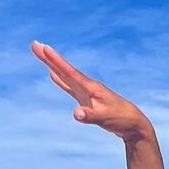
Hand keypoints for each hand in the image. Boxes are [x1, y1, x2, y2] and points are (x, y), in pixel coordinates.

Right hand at [30, 41, 152, 141]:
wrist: (133, 124)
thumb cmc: (121, 119)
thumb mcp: (105, 119)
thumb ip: (90, 116)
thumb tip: (76, 114)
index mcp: (90, 88)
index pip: (69, 72)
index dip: (55, 61)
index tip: (43, 48)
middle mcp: (87, 86)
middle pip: (64, 69)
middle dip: (49, 58)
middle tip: (34, 44)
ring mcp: (87, 92)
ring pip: (66, 76)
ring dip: (52, 65)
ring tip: (41, 53)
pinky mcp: (87, 99)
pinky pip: (70, 87)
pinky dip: (60, 81)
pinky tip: (53, 75)